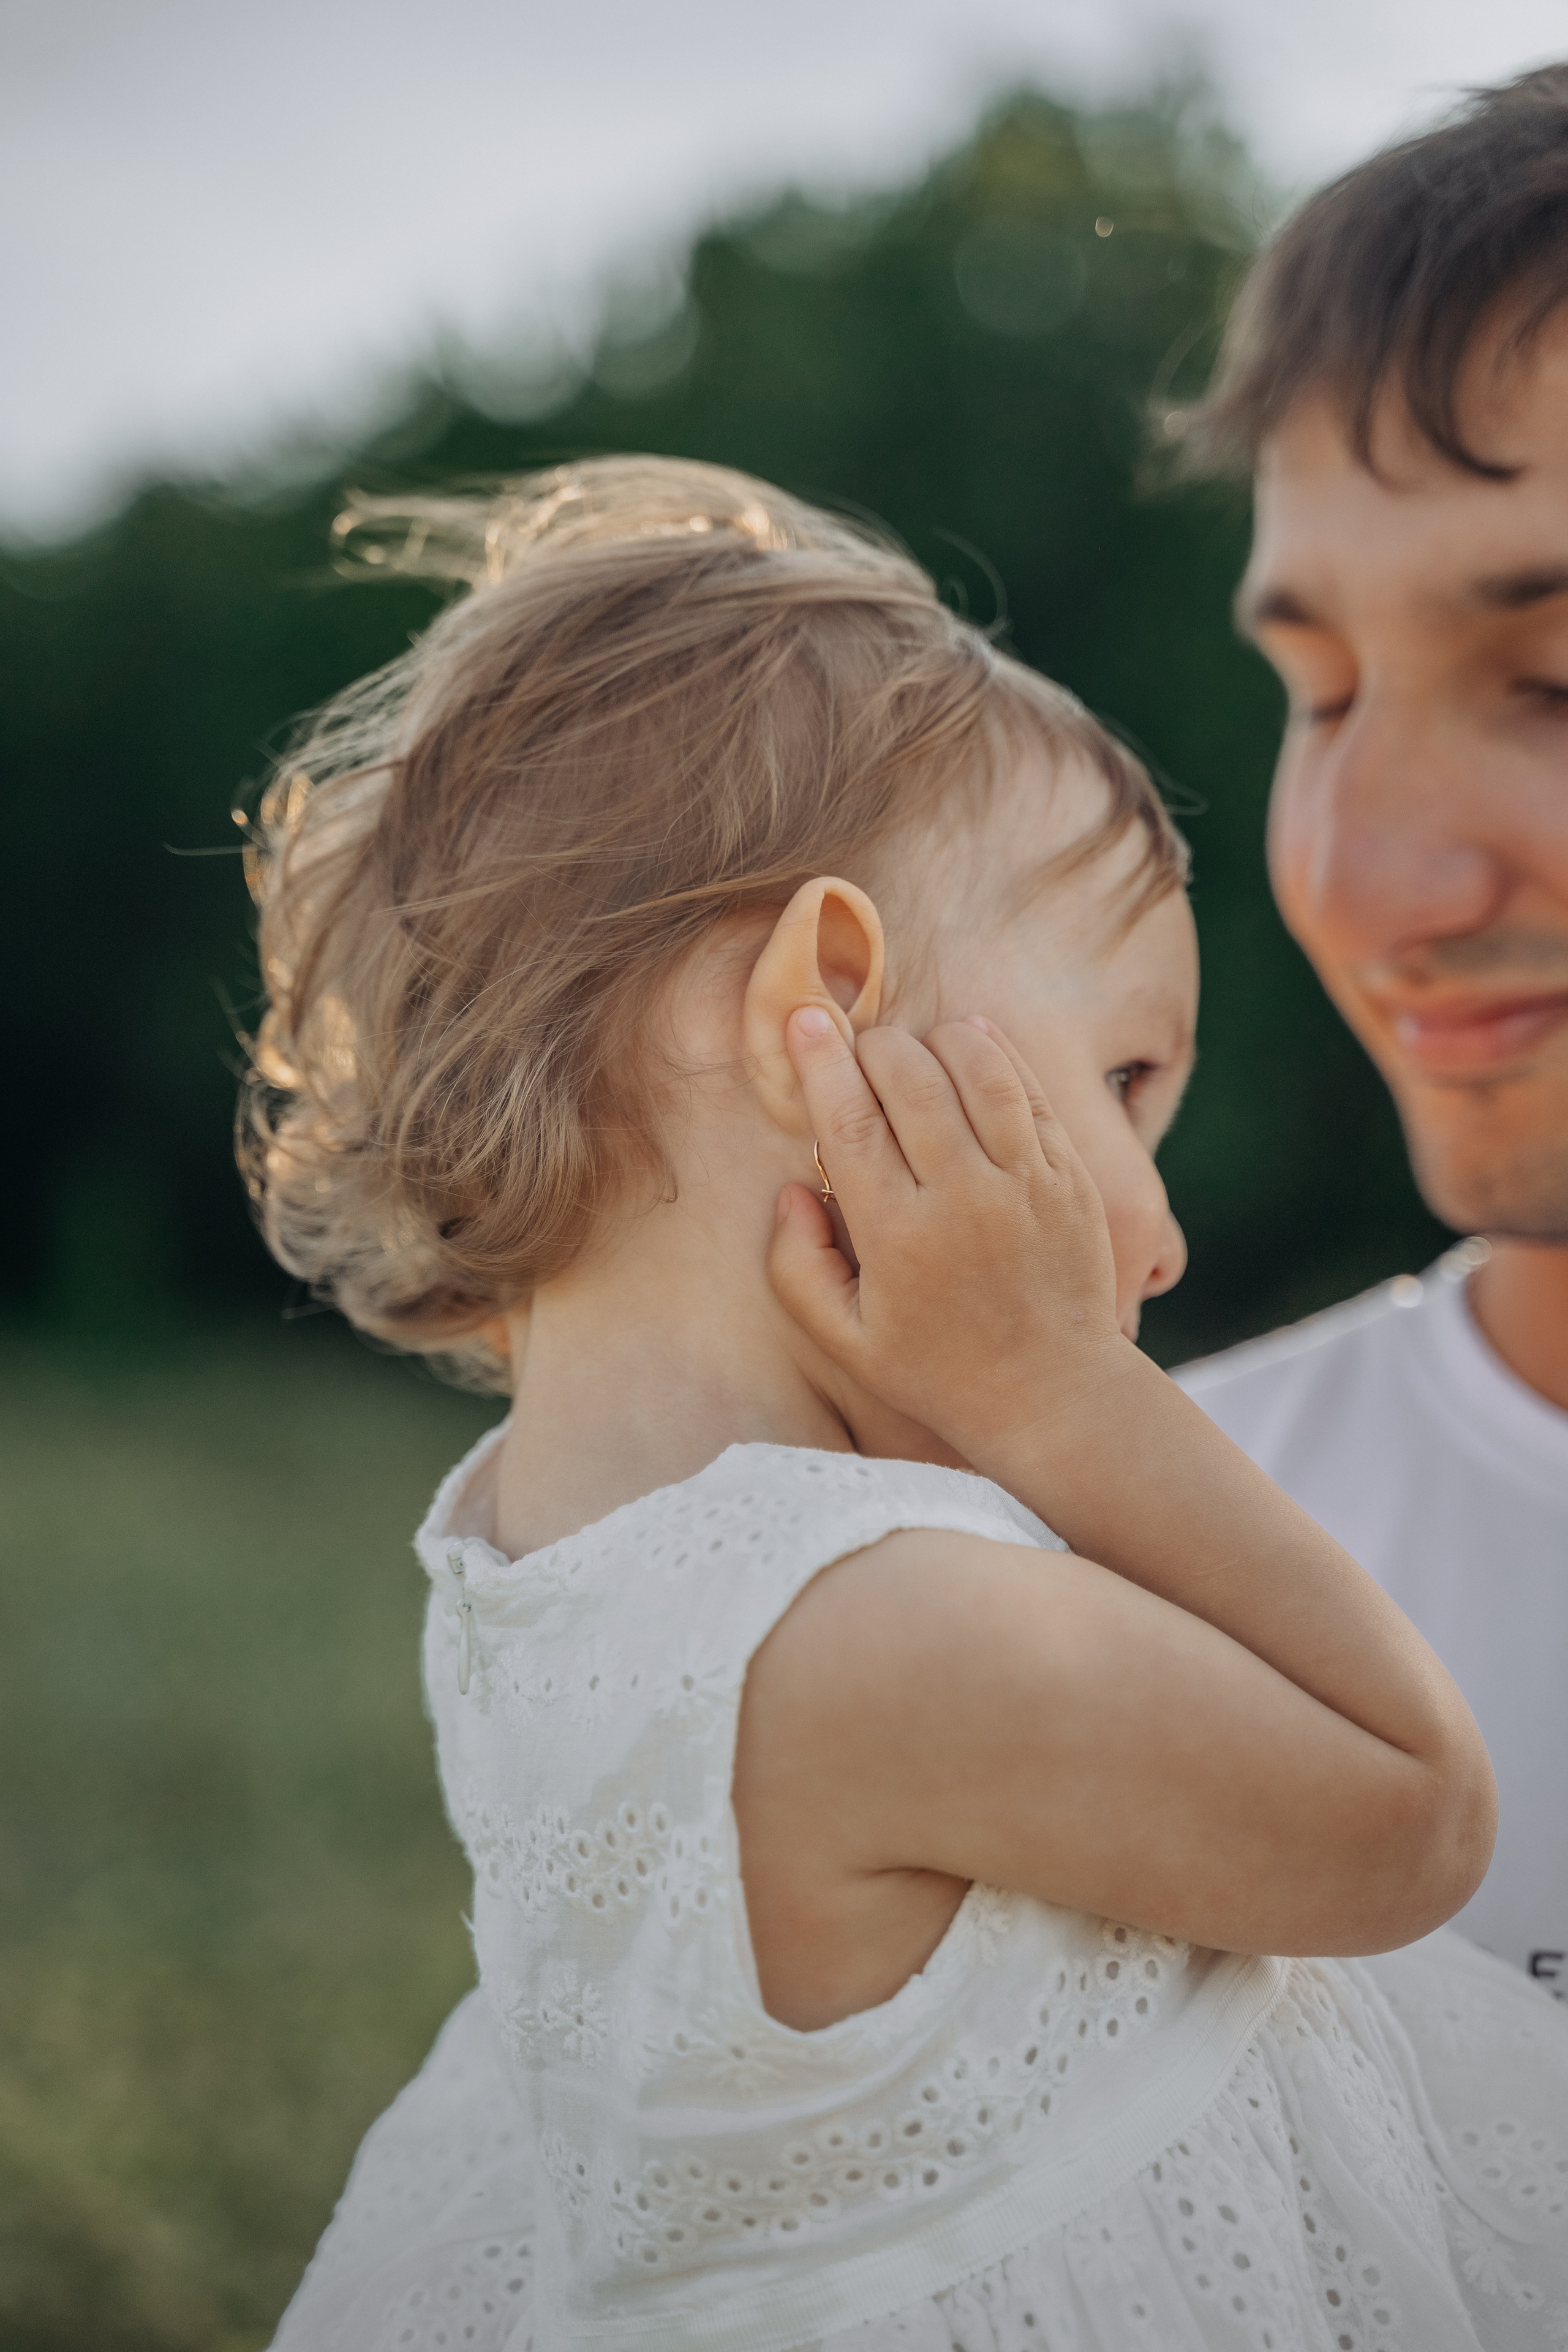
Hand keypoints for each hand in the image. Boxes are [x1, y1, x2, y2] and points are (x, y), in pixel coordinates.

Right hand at [767, 1008, 1125, 1462]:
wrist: (1053, 1394)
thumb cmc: (938, 1368)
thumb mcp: (846, 1339)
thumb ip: (796, 1266)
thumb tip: (791, 1189)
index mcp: (898, 1237)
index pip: (850, 1119)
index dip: (821, 1059)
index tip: (804, 1019)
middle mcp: (964, 1200)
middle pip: (909, 1077)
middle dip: (872, 1046)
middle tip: (857, 1054)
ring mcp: (1025, 1183)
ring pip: (975, 1066)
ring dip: (933, 1040)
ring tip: (912, 1052)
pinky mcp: (1069, 1176)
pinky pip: (1027, 1088)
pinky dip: (994, 1051)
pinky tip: (968, 1040)